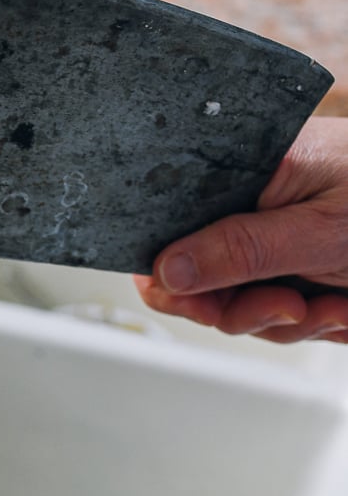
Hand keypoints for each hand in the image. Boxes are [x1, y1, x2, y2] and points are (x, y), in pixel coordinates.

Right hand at [135, 115, 347, 341]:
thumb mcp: (322, 231)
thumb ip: (241, 250)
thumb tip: (166, 270)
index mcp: (252, 171)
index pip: (172, 225)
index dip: (171, 272)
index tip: (197, 300)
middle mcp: (258, 205)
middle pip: (199, 277)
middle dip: (238, 308)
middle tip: (284, 309)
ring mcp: (281, 242)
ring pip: (239, 305)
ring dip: (285, 322)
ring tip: (333, 308)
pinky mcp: (304, 272)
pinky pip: (280, 316)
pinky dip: (313, 324)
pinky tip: (344, 310)